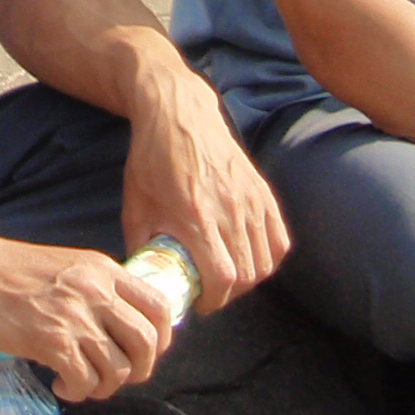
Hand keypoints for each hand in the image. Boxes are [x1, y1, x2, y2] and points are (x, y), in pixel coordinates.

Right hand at [0, 238, 174, 402]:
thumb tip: (120, 326)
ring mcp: (76, 317)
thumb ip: (97, 288)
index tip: (145, 352)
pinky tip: (59, 384)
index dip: (162, 338)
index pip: (160, 306)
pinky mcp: (53, 342)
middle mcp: (97, 292)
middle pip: (147, 343)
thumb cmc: (11, 271)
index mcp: (103, 270)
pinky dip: (76, 392)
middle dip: (138, 370)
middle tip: (115, 377)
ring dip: (103, 386)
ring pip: (118, 369)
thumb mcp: (67, 265)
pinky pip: (85, 382)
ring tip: (80, 382)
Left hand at [117, 64, 291, 314]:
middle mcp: (230, 210)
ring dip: (248, 278)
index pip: (222, 277)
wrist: (178, 112)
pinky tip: (248, 256)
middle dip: (229, 293)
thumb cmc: (151, 157)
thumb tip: (146, 278)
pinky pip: (279, 240)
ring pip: (265, 261)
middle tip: (211, 290)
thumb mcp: (135, 203)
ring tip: (227, 276)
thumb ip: (140, 244)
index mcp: (196, 215)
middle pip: (247, 275)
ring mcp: (251, 200)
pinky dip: (268, 257)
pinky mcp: (263, 192)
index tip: (200, 302)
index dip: (214, 299)